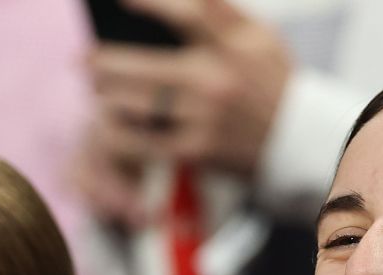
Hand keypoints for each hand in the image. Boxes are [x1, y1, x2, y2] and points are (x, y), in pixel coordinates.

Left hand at [78, 0, 292, 225]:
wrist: (300, 141)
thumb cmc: (272, 80)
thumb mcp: (259, 36)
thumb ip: (218, 11)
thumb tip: (172, 0)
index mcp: (235, 45)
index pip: (189, 13)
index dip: (150, 3)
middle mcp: (218, 80)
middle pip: (146, 66)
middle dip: (105, 61)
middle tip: (83, 58)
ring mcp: (205, 118)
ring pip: (139, 105)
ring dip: (108, 94)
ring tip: (95, 87)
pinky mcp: (198, 151)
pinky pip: (145, 142)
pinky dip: (121, 132)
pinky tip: (109, 122)